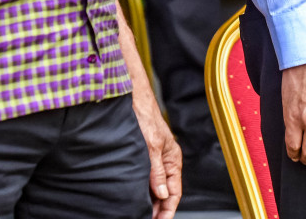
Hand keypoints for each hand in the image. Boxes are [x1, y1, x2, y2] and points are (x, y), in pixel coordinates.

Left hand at [132, 89, 182, 218]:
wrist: (131, 98)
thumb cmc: (145, 115)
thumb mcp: (151, 146)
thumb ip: (157, 171)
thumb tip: (161, 194)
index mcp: (173, 159)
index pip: (174, 192)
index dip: (168, 210)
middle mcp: (165, 161)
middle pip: (165, 192)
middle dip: (159, 209)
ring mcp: (154, 159)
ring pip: (155, 187)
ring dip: (150, 201)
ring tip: (140, 213)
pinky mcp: (143, 156)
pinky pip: (146, 178)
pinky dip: (143, 190)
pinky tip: (135, 197)